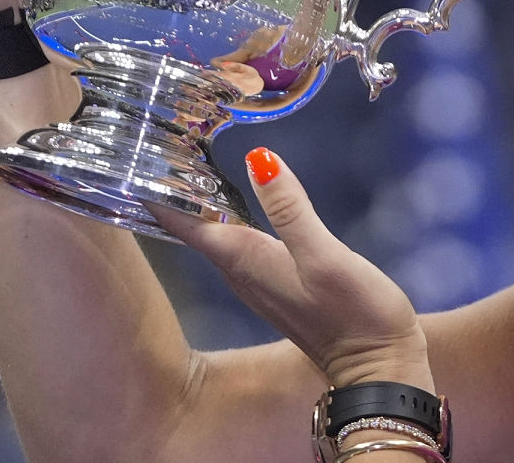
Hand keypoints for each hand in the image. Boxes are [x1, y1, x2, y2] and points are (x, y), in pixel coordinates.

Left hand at [153, 149, 433, 391]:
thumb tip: (258, 157)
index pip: (184, 221)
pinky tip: (231, 200)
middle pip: (192, 225)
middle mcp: (240, 272)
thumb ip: (291, 210)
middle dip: (174, 187)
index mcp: (244, 260)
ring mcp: (258, 280)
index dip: (158, 189)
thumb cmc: (354, 314)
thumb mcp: (324, 256)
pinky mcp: (277, 283)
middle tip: (157, 142)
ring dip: (197, 201)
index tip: (136, 153)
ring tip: (186, 161)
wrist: (377, 369)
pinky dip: (225, 216)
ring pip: (213, 233)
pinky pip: (236, 242)